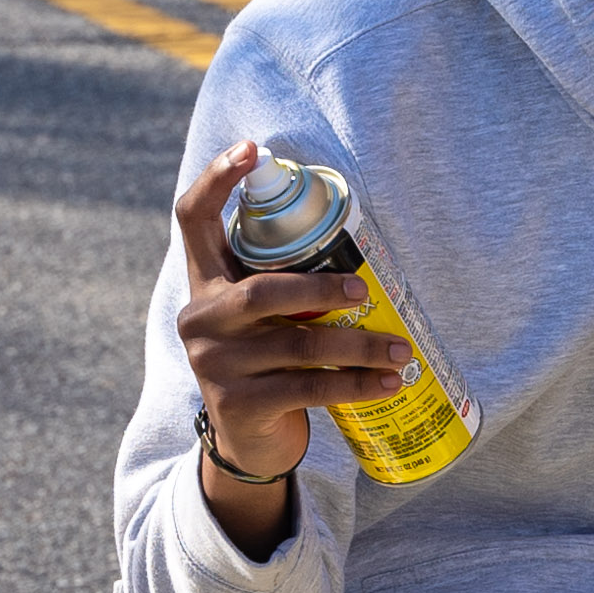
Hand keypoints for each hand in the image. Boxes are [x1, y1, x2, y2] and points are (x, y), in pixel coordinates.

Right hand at [170, 141, 414, 492]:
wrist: (249, 444)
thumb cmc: (269, 364)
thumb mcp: (263, 319)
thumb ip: (284, 282)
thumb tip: (359, 244)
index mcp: (204, 283)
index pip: (193, 219)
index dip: (216, 179)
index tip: (252, 149)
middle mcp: (200, 320)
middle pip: (262, 292)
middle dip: (320, 290)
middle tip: (364, 292)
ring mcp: (215, 366)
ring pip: (297, 346)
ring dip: (358, 347)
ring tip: (400, 350)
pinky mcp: (240, 405)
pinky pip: (308, 388)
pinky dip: (356, 384)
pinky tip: (388, 383)